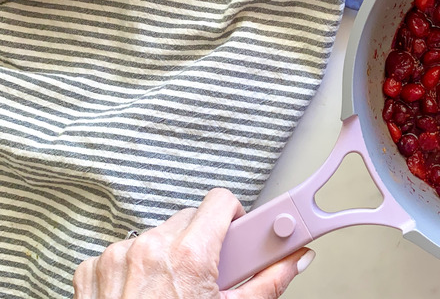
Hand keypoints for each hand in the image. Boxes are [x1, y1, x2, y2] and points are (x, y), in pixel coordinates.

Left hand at [73, 188, 314, 298]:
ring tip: (172, 287)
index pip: (220, 201)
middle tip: (208, 270)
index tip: (236, 228)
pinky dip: (134, 267)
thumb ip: (270, 281)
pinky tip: (143, 292)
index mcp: (189, 254)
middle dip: (202, 238)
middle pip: (189, 218)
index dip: (233, 214)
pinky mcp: (92, 267)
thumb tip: (295, 259)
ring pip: (156, 234)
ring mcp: (117, 256)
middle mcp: (151, 247)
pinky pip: (123, 251)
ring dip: (168, 253)